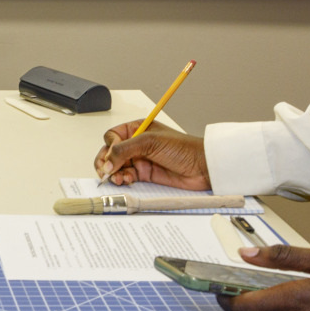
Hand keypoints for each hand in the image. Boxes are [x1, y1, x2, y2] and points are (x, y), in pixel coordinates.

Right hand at [94, 121, 210, 188]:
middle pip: (110, 152)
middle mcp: (136, 144)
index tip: (113, 156)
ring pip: (116, 166)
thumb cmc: (184, 148)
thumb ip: (125, 149)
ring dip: (114, 173)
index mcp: (137, 129)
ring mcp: (140, 159)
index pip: (112, 136)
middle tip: (107, 171)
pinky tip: (127, 180)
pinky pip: (126, 176)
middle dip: (107, 162)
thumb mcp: (151, 142)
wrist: (202, 168)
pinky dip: (123, 179)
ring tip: (118, 178)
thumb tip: (107, 160)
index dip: (110, 147)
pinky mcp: (144, 174)